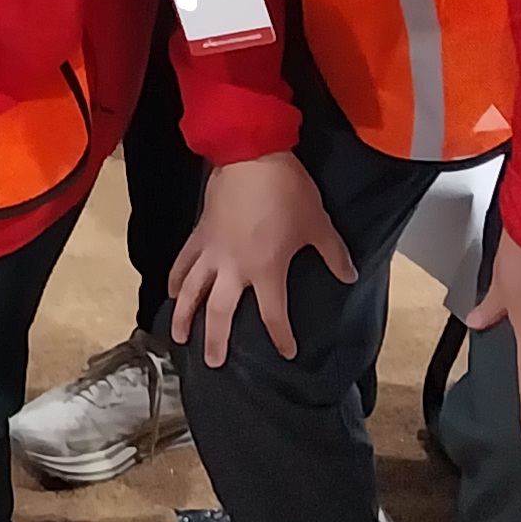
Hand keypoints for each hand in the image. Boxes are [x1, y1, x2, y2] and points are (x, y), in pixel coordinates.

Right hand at [166, 150, 356, 367]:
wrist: (252, 157)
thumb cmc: (288, 193)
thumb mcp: (318, 225)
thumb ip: (334, 255)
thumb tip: (349, 276)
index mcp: (266, 271)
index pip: (273, 315)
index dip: (281, 337)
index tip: (287, 352)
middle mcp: (234, 270)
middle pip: (220, 314)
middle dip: (217, 341)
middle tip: (213, 363)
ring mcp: (212, 253)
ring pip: (191, 291)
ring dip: (183, 316)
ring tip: (178, 337)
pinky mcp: (199, 235)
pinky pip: (183, 262)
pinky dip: (174, 278)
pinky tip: (171, 291)